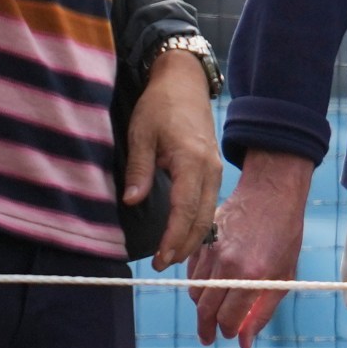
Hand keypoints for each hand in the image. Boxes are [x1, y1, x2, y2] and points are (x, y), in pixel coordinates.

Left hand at [124, 48, 224, 269]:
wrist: (184, 82)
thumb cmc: (160, 105)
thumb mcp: (140, 133)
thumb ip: (139, 169)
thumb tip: (132, 202)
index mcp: (192, 161)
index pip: (185, 209)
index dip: (173, 237)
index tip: (159, 259)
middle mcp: (210, 169)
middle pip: (202, 217)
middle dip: (184, 245)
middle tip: (162, 265)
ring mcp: (214, 169)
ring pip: (208, 212)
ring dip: (192, 236)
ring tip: (171, 255)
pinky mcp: (212, 168)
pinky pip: (209, 202)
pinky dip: (198, 222)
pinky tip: (185, 233)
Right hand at [188, 149, 313, 347]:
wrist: (271, 193)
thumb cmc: (284, 235)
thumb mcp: (283, 275)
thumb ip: (263, 311)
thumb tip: (243, 343)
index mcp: (252, 275)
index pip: (228, 318)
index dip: (228, 331)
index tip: (230, 335)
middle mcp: (228, 265)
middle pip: (205, 309)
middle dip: (206, 328)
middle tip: (208, 338)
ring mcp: (211, 251)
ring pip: (195, 291)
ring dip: (202, 306)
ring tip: (211, 313)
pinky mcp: (202, 241)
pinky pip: (191, 271)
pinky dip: (198, 283)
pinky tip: (210, 286)